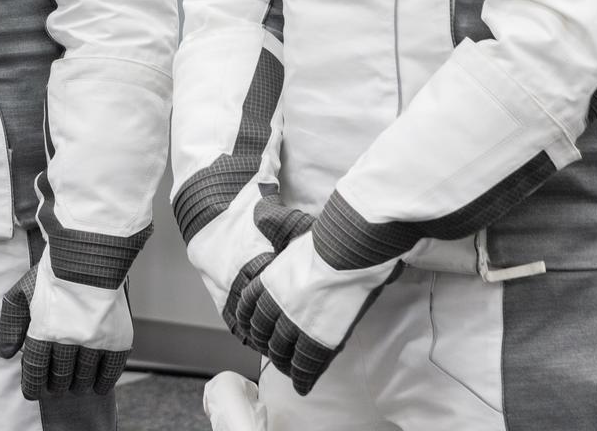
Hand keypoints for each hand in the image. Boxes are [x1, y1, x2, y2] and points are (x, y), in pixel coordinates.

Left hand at [0, 260, 130, 399]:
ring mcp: (95, 340)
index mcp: (44, 329)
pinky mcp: (117, 339)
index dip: (32, 385)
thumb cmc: (53, 273)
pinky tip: (97, 384)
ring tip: (74, 385)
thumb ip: (12, 324)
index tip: (32, 391)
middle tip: (55, 386)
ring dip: (77, 385)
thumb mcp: (22, 293)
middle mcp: (69, 339)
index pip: (36, 370)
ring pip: (84, 377)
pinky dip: (103, 382)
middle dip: (56, 385)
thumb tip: (6, 354)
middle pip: (61, 377)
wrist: (90, 255)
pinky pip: (111, 371)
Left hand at [227, 230, 388, 395]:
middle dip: (265, 342)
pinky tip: (302, 385)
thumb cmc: (326, 236)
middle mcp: (278, 305)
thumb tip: (260, 211)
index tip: (250, 327)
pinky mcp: (320, 337)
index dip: (248, 319)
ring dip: (282, 362)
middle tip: (271, 351)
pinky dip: (303, 376)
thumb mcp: (290, 227)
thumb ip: (273, 225)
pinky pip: (307, 363)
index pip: (248, 306)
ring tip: (286, 369)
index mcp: (270, 281)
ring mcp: (298, 324)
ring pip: (282, 351)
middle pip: (263, 332)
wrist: (348, 248)